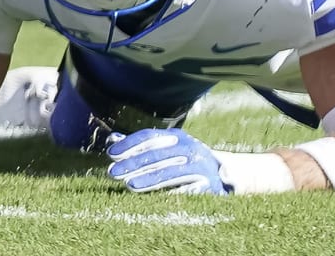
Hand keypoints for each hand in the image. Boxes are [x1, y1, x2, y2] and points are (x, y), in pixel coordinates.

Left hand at [105, 129, 231, 194]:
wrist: (224, 174)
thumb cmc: (185, 160)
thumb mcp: (166, 148)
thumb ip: (140, 145)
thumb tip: (112, 140)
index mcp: (177, 137)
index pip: (150, 136)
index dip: (130, 144)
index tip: (111, 154)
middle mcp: (190, 148)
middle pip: (157, 155)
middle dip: (133, 164)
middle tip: (113, 173)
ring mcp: (200, 167)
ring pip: (171, 172)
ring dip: (148, 179)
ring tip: (129, 185)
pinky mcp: (209, 186)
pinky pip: (187, 190)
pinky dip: (171, 193)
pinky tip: (154, 199)